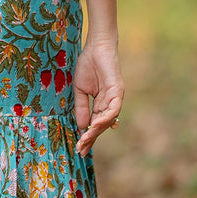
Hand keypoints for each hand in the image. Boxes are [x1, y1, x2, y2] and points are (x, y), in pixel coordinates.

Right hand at [72, 36, 124, 155]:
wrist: (95, 47)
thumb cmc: (88, 65)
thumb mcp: (80, 90)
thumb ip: (82, 108)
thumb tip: (82, 127)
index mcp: (101, 104)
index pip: (94, 125)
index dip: (87, 137)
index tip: (79, 149)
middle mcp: (110, 104)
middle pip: (101, 126)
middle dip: (91, 139)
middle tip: (81, 150)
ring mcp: (115, 98)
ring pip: (107, 121)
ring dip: (96, 132)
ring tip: (85, 140)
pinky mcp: (118, 91)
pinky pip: (113, 109)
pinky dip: (105, 118)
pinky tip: (94, 126)